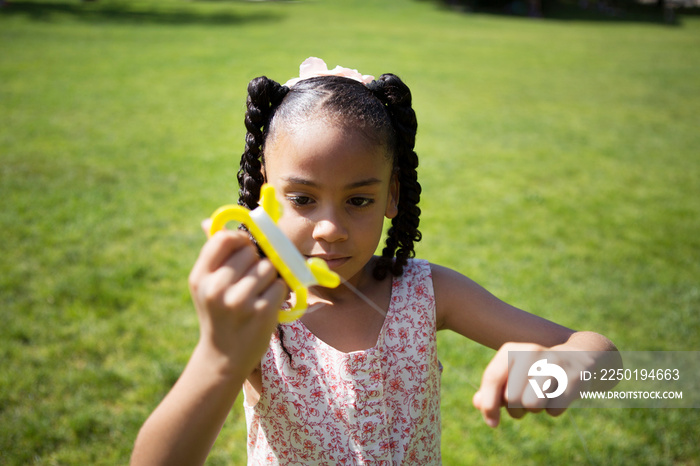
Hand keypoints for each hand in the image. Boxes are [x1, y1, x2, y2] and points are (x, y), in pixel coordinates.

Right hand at [188, 227, 286, 376]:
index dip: (240, 239)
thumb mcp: (206, 286)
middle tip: (251, 281)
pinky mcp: (261, 312)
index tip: (246, 249)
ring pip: (269, 268)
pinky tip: (266, 305)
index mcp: (200, 277)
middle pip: (251, 252)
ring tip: (258, 294)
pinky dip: (278, 293)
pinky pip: (280, 286)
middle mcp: (216, 288)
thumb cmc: (218, 314)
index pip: (224, 239)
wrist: (223, 357)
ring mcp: (239, 301)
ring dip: (270, 278)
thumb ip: (213, 255)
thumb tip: (208, 221)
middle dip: (257, 262)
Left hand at [472, 342, 594, 427]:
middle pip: (511, 398)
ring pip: (532, 405)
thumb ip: (491, 390)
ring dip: (534, 410)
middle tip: (524, 403)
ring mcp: (553, 364)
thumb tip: (478, 404)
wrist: (578, 358)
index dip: (489, 405)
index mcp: (511, 350)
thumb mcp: (511, 375)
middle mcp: (530, 352)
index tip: (491, 422)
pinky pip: (553, 411)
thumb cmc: (535, 371)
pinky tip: (558, 395)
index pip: (492, 378)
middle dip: (515, 409)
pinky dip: (553, 410)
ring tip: (540, 398)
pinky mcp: (573, 379)